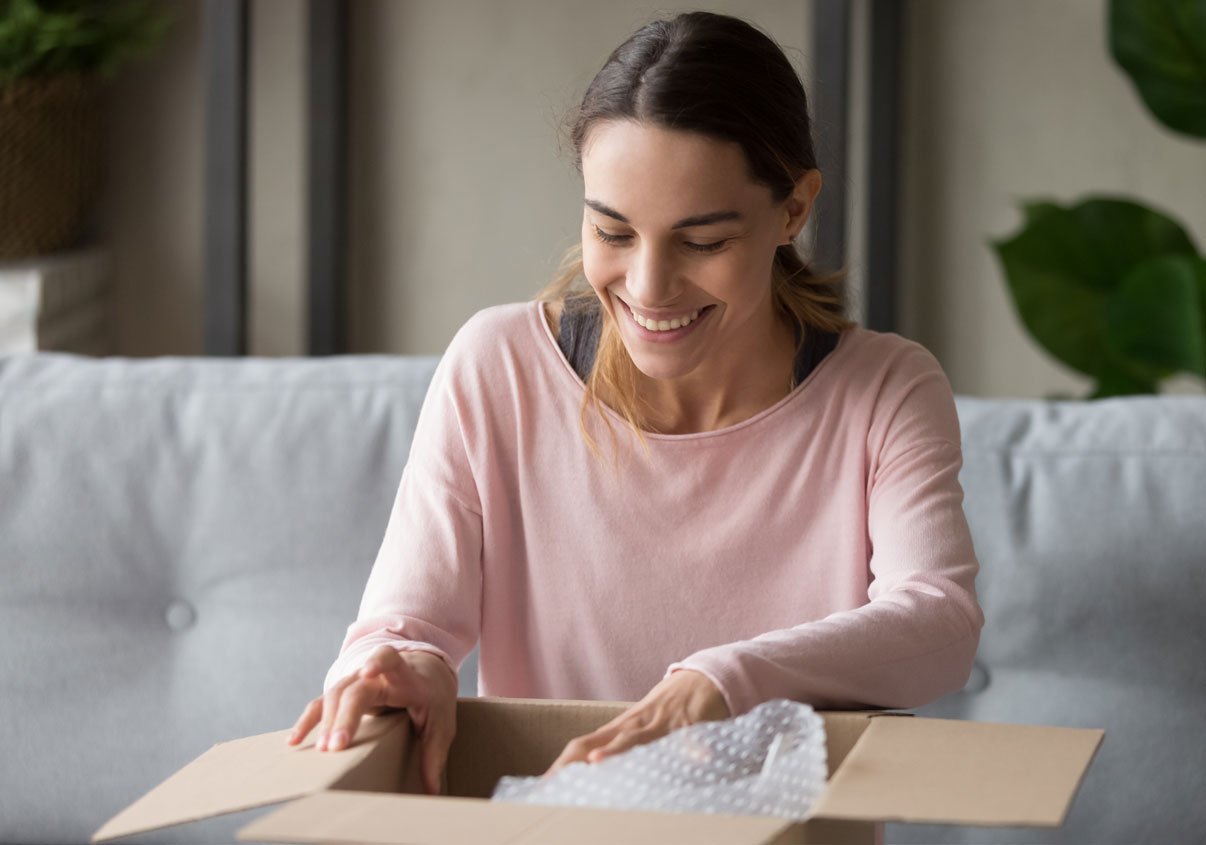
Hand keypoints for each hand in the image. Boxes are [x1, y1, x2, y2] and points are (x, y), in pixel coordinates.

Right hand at [285, 646, 458, 795]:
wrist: (424, 671)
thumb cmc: (432, 698)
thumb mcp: (442, 723)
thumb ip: (434, 754)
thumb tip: (432, 792)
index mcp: (406, 678)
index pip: (391, 662)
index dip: (379, 663)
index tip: (367, 673)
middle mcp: (377, 676)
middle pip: (355, 689)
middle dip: (345, 716)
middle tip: (336, 745)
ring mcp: (356, 682)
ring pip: (335, 695)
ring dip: (326, 723)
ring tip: (321, 750)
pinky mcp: (343, 694)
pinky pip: (320, 704)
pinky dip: (307, 721)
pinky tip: (293, 742)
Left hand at [543, 669, 729, 776]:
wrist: (705, 677)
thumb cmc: (672, 707)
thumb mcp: (645, 729)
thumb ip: (625, 748)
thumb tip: (599, 768)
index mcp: (623, 728)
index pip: (584, 746)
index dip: (563, 764)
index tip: (544, 784)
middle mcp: (636, 724)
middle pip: (600, 740)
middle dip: (576, 760)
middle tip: (555, 782)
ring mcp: (661, 722)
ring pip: (636, 736)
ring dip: (617, 748)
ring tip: (598, 760)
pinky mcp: (689, 722)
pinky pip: (688, 737)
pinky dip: (691, 748)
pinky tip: (696, 757)